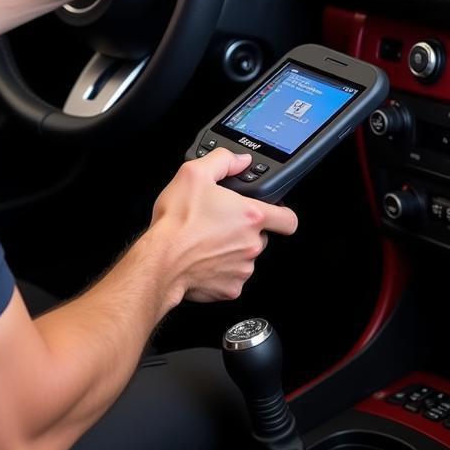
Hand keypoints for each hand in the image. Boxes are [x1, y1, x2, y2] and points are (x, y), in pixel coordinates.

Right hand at [146, 148, 298, 305]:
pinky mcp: (230, 289)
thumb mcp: (194, 173)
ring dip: (232, 250)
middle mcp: (252, 244)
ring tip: (207, 241)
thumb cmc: (177, 221)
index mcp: (250, 216)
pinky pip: (231, 278)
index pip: (289, 219)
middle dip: (245, 230)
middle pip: (262, 237)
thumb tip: (240, 160)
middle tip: (221, 223)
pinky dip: (220, 270)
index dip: (282, 214)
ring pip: (246, 257)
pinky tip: (203, 259)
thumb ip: (223, 160)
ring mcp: (243, 269)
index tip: (272, 214)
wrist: (160, 260)